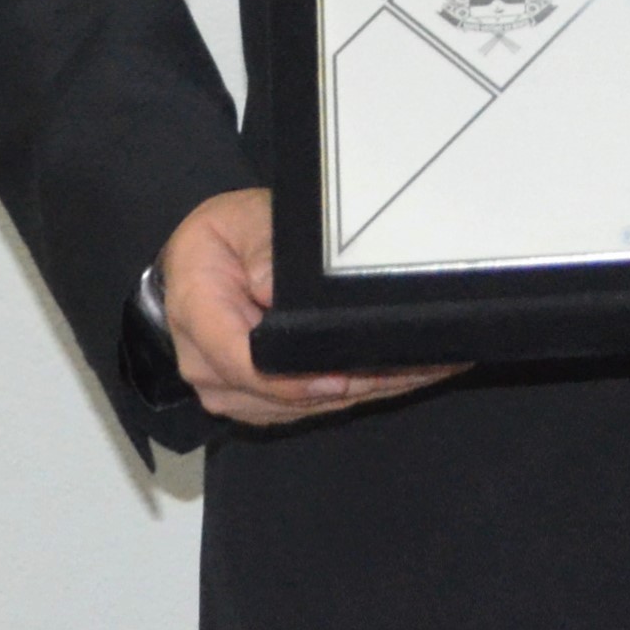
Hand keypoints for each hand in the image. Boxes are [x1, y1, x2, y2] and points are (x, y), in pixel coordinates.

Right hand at [157, 187, 466, 427]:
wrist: (204, 262)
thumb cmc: (227, 236)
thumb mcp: (246, 221)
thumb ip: (264, 251)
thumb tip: (277, 291)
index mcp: (196, 313)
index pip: (244, 362)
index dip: (297, 377)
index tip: (345, 377)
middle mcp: (207, 365)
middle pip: (283, 394)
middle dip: (356, 382)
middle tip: (426, 365)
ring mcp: (230, 390)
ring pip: (304, 407)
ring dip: (368, 390)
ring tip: (432, 368)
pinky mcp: (256, 401)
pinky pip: (308, 407)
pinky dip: (357, 393)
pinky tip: (406, 377)